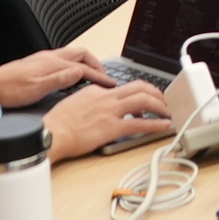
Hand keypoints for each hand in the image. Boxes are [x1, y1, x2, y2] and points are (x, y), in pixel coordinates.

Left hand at [0, 45, 114, 109]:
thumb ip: (60, 79)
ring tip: (92, 76)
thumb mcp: (36, 89)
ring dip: (85, 63)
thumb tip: (81, 73)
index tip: (110, 84)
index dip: (99, 75)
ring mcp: (43, 60)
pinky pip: (63, 60)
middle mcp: (49, 58)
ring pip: (72, 56)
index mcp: (52, 63)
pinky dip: (74, 66)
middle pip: (80, 53)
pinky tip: (71, 76)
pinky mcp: (37, 64)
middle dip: (96, 63)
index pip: (83, 67)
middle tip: (104, 76)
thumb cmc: (8, 90)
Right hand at [46, 81, 174, 156]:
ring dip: (160, 105)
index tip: (144, 98)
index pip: (124, 86)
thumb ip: (90, 100)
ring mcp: (111, 112)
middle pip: (139, 87)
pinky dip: (156, 124)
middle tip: (163, 100)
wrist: (51, 133)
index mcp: (97, 91)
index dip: (138, 91)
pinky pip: (140, 124)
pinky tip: (164, 126)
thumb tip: (98, 104)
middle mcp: (107, 97)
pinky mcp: (113, 128)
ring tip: (167, 111)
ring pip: (144, 101)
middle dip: (156, 93)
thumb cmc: (57, 123)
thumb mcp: (74, 102)